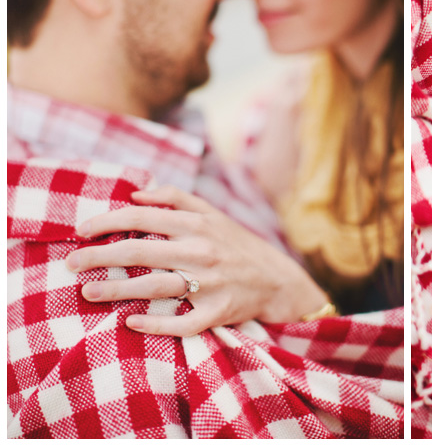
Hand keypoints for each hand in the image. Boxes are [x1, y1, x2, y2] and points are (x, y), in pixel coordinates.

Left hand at [66, 186, 328, 336]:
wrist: (278, 280)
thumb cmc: (237, 244)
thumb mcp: (213, 213)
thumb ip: (175, 198)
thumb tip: (136, 191)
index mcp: (197, 224)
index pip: (142, 217)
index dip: (107, 222)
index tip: (81, 230)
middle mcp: (201, 251)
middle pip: (139, 251)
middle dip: (98, 256)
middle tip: (70, 264)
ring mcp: (209, 283)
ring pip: (153, 286)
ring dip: (116, 289)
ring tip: (87, 291)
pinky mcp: (216, 312)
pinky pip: (180, 321)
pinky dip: (155, 323)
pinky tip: (130, 321)